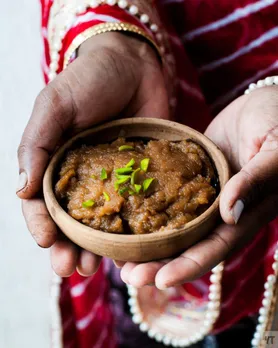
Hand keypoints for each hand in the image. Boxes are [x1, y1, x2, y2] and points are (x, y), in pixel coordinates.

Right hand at [17, 32, 168, 276]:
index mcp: (55, 163)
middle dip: (69, 248)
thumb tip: (20, 190)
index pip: (41, 202)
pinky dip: (134, 232)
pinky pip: (136, 209)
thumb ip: (36, 144)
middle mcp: (81, 178)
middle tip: (74, 270)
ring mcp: (112, 180)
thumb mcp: (54, 105)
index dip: (41, 225)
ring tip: (97, 269)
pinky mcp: (140, 178)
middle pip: (71, 222)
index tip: (48, 243)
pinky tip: (136, 250)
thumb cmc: (89, 80)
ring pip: (102, 223)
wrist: (134, 65)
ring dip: (98, 250)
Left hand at [120, 86, 277, 288]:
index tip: (161, 281)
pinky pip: (169, 201)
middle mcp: (224, 212)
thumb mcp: (274, 149)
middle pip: (192, 245)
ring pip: (177, 228)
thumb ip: (255, 180)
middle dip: (162, 264)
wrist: (261, 102)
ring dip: (152, 246)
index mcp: (249, 212)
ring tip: (120, 259)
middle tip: (130, 277)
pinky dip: (151, 214)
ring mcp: (206, 197)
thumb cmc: (276, 120)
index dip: (191, 265)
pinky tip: (128, 222)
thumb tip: (229, 215)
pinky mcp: (191, 180)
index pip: (218, 247)